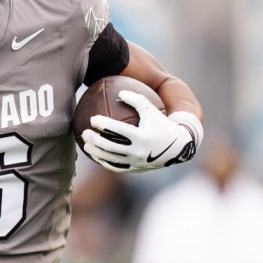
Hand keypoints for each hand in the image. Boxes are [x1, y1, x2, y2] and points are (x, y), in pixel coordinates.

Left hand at [80, 90, 197, 172]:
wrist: (177, 148)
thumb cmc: (161, 124)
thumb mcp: (151, 110)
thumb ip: (136, 100)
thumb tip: (120, 92)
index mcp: (142, 137)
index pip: (118, 130)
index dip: (104, 124)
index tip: (92, 119)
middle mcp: (138, 151)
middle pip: (110, 146)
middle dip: (95, 140)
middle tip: (85, 133)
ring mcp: (136, 162)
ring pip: (111, 159)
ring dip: (96, 153)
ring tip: (86, 146)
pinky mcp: (135, 169)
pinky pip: (116, 167)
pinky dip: (105, 162)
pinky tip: (96, 156)